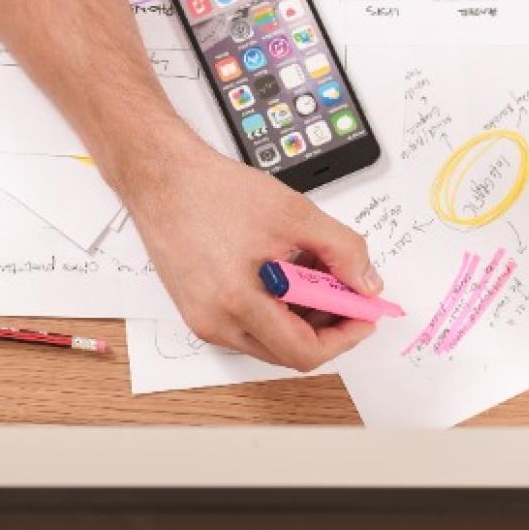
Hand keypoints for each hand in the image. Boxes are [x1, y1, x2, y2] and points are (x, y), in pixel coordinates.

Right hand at [122, 131, 382, 371]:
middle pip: (287, 351)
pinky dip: (275, 308)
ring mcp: (202, 319)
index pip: (304, 352)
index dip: (344, 337)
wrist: (162, 178)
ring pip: (268, 339)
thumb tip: (367, 283)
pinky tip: (285, 272)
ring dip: (301, 316)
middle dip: (326, 325)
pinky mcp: (196, 309)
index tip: (363, 315)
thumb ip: (341, 250)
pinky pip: (247, 325)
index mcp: (237, 302)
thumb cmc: (212, 191)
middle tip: (345, 292)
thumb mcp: (294, 213)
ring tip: (313, 272)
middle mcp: (215, 322)